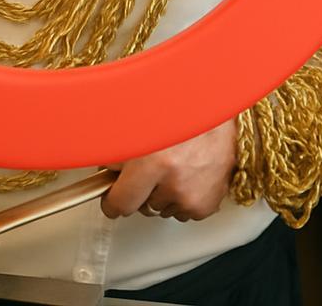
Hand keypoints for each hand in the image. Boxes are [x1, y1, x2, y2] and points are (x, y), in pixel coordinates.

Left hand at [99, 118, 237, 222]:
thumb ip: (117, 151)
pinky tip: (187, 173)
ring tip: (171, 164)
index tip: (111, 200)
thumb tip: (105, 174)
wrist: (216, 109)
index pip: (122, 203)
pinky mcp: (209, 202)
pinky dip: (183, 197)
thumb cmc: (179, 110)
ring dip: (163, 193)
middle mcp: (175, 182)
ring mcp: (194, 195)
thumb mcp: (138, 123)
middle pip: (143, 207)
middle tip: (146, 167)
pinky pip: (185, 211)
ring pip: (164, 209)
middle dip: (140, 191)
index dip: (112, 201)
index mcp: (153, 161)